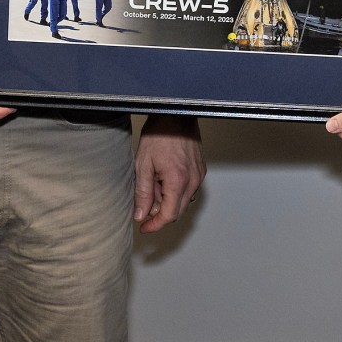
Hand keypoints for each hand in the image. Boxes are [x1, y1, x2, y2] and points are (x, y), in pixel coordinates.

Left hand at [133, 114, 205, 231]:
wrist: (175, 114)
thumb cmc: (159, 134)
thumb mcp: (143, 164)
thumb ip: (143, 192)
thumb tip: (141, 215)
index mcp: (178, 181)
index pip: (169, 215)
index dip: (155, 225)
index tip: (144, 228)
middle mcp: (192, 181)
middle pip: (178, 211)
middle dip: (159, 212)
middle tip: (144, 203)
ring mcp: (199, 175)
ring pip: (183, 201)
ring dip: (168, 201)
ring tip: (153, 184)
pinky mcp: (200, 170)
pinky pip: (188, 189)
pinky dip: (175, 191)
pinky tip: (164, 178)